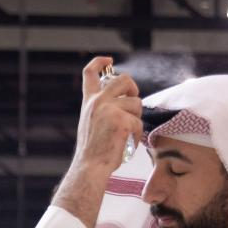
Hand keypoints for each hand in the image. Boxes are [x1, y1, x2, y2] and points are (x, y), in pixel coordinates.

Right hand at [52, 56, 141, 227]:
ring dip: (136, 118)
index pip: (90, 73)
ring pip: (136, 104)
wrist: (90, 167)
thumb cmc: (92, 152)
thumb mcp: (91, 124)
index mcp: (89, 102)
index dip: (100, 62)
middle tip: (133, 101)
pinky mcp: (122, 121)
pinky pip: (139, 123)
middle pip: (123, 79)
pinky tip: (128, 143)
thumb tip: (125, 102)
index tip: (109, 60)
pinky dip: (137, 135)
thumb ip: (103, 110)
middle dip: (133, 88)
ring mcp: (110, 110)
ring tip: (127, 133)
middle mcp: (98, 102)